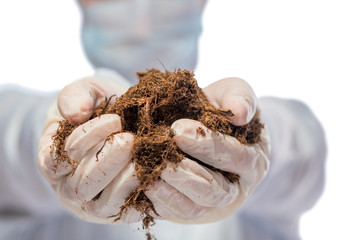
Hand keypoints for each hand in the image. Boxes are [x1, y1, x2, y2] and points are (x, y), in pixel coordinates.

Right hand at [38, 76, 142, 223]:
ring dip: (125, 177)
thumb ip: (75, 96)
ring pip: (103, 205)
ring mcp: (94, 204)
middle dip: (108, 160)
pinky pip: (129, 211)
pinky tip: (155, 169)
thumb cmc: (99, 108)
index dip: (85, 140)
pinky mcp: (120, 210)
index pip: (57, 161)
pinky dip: (143, 191)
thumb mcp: (84, 93)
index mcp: (53, 162)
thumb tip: (76, 114)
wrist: (124, 123)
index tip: (114, 119)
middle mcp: (69, 189)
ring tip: (143, 152)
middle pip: (81, 186)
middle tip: (130, 139)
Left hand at [145, 77, 270, 222]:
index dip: (208, 144)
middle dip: (186, 172)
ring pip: (195, 207)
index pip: (235, 157)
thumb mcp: (235, 95)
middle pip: (215, 190)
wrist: (209, 130)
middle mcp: (236, 188)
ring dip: (171, 190)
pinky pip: (177, 213)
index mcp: (251, 160)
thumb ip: (241, 98)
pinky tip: (145, 183)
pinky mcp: (192, 209)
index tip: (178, 129)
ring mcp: (213, 203)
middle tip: (161, 153)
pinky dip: (160, 200)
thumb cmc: (221, 110)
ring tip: (151, 171)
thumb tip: (240, 114)